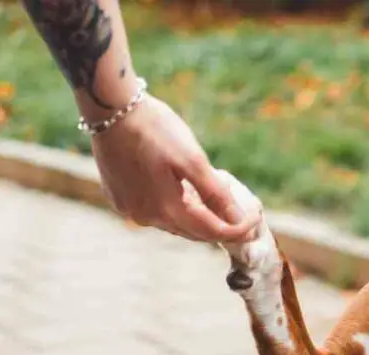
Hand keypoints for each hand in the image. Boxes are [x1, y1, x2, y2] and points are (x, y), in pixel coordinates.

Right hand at [89, 95, 257, 242]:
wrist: (111, 108)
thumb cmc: (155, 129)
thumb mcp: (192, 159)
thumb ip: (215, 194)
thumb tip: (237, 220)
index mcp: (166, 209)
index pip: (212, 232)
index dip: (238, 229)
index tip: (257, 218)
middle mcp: (146, 217)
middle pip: (194, 232)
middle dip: (221, 225)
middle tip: (243, 212)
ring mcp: (130, 209)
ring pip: (174, 223)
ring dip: (198, 217)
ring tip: (217, 201)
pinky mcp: (120, 198)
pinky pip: (155, 211)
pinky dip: (175, 207)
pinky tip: (184, 192)